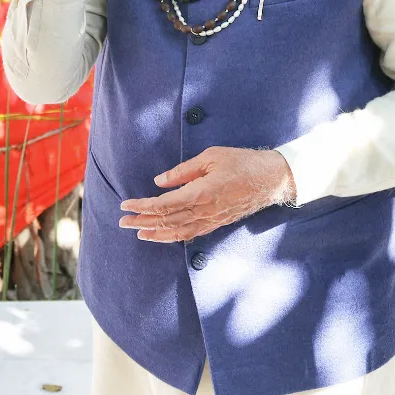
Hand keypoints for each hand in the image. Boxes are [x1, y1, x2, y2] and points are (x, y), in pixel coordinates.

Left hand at [119, 147, 295, 242]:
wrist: (271, 179)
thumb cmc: (241, 162)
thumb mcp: (210, 157)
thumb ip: (182, 171)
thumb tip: (159, 182)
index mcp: (200, 194)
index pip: (162, 205)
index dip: (141, 206)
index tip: (125, 204)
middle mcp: (203, 212)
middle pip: (166, 221)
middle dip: (142, 222)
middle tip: (122, 222)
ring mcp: (211, 220)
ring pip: (177, 232)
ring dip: (155, 233)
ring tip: (138, 233)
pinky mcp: (217, 223)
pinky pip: (191, 234)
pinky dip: (173, 237)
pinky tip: (164, 235)